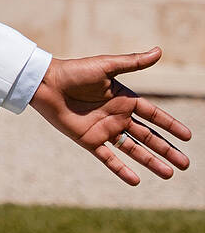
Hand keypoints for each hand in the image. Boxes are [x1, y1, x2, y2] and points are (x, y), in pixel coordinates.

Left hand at [30, 47, 190, 184]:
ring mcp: (104, 130)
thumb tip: (159, 51)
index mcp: (123, 99)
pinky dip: (121, 169)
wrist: (45, 84)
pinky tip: (136, 181)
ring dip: (151, 162)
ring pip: (133, 149)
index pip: (153, 115)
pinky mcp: (89, 140)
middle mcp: (117, 116)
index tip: (188, 137)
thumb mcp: (106, 66)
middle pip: (147, 136)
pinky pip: (108, 158)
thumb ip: (133, 62)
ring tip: (169, 174)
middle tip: (185, 164)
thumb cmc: (74, 71)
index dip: (170, 125)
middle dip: (166, 149)